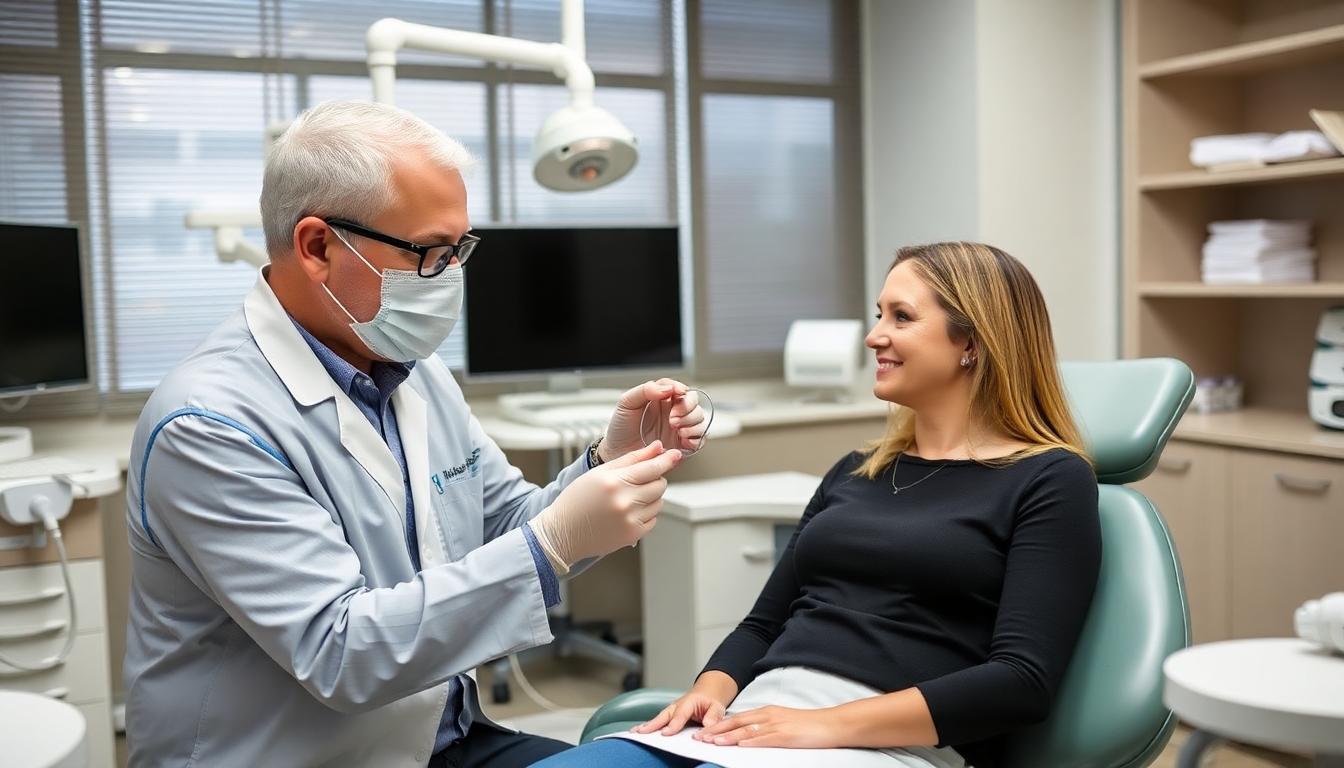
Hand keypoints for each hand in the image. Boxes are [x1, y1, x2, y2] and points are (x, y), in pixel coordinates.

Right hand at [530, 442, 680, 570]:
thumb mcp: (600, 473)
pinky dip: (645, 514)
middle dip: (654, 479)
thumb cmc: (578, 500)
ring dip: (650, 497)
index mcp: (614, 481)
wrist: (563, 532)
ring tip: (628, 498)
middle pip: (660, 484)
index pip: (652, 467)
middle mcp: (624, 501)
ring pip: (659, 502)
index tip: (676, 455)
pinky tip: (627, 512)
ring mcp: (630, 519)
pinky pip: (653, 519)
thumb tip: (658, 447)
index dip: (666, 460)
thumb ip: (632, 458)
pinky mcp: (633, 535)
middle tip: (638, 481)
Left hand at [602, 379, 709, 458]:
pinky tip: (684, 440)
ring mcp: (679, 428)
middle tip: (673, 419)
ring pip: (699, 419)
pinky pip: (700, 439)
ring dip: (692, 424)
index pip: (679, 388)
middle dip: (687, 409)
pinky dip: (696, 438)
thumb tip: (667, 388)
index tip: (678, 393)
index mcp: (662, 398)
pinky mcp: (683, 445)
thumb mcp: (627, 403)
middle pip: (693, 402)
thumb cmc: (621, 428)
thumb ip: (645, 390)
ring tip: (678, 431)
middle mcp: (673, 411)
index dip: (681, 389)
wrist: (617, 453)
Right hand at [631, 691, 728, 736]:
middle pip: (663, 716)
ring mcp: (670, 711)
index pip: (680, 715)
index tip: (666, 733)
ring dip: (646, 725)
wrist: (706, 694)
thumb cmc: (710, 700)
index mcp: (688, 702)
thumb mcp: (717, 706)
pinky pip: (657, 722)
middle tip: (642, 731)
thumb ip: (713, 715)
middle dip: (652, 724)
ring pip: (657, 718)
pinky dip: (647, 727)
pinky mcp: (667, 716)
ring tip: (634, 732)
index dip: (673, 724)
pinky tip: (638, 732)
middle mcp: (676, 706)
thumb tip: (708, 725)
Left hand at [691, 705, 843, 748]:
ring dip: (728, 737)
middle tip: (699, 738)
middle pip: (737, 723)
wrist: (831, 724)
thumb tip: (747, 737)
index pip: (737, 718)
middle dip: (716, 730)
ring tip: (712, 742)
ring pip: (747, 731)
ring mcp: (776, 725)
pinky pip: (765, 738)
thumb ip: (765, 727)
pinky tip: (740, 746)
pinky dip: (751, 742)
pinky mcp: (785, 735)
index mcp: (767, 712)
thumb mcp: (782, 722)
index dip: (718, 725)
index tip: (704, 732)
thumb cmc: (808, 726)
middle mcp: (768, 715)